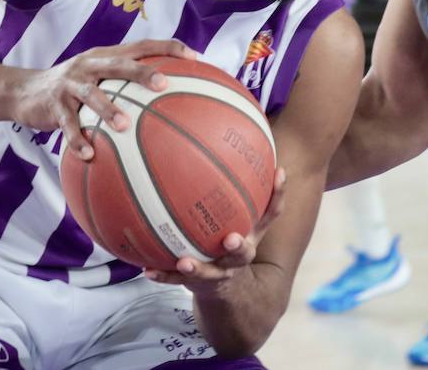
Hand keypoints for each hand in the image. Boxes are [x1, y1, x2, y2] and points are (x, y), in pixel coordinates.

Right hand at [11, 39, 196, 158]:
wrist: (25, 91)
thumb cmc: (74, 88)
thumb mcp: (98, 78)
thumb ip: (127, 83)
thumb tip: (172, 100)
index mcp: (106, 56)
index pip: (142, 46)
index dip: (169, 48)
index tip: (196, 58)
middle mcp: (90, 65)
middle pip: (119, 64)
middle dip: (142, 72)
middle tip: (163, 84)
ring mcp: (71, 84)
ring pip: (91, 94)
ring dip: (108, 109)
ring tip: (124, 125)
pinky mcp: (53, 105)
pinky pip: (67, 124)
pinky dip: (78, 140)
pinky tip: (90, 156)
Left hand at [142, 167, 286, 295]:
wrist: (227, 289)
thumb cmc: (229, 236)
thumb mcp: (239, 213)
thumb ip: (237, 181)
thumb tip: (227, 137)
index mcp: (252, 233)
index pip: (271, 212)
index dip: (278, 192)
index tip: (279, 172)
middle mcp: (239, 254)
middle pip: (244, 252)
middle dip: (238, 246)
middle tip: (231, 238)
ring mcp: (219, 271)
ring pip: (210, 272)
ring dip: (198, 267)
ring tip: (184, 261)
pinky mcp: (198, 283)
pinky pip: (177, 280)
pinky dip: (163, 275)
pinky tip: (147, 270)